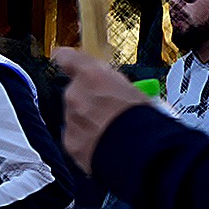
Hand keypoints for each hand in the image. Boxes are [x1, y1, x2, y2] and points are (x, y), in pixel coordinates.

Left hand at [53, 47, 150, 173]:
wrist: (140, 151)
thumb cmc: (144, 119)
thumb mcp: (133, 89)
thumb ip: (111, 84)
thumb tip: (109, 87)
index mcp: (92, 75)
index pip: (67, 57)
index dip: (66, 58)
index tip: (64, 57)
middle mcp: (75, 94)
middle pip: (75, 92)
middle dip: (88, 100)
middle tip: (109, 110)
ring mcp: (70, 118)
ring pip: (75, 117)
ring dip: (88, 122)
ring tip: (112, 131)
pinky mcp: (70, 141)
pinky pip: (75, 137)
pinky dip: (86, 141)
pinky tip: (105, 144)